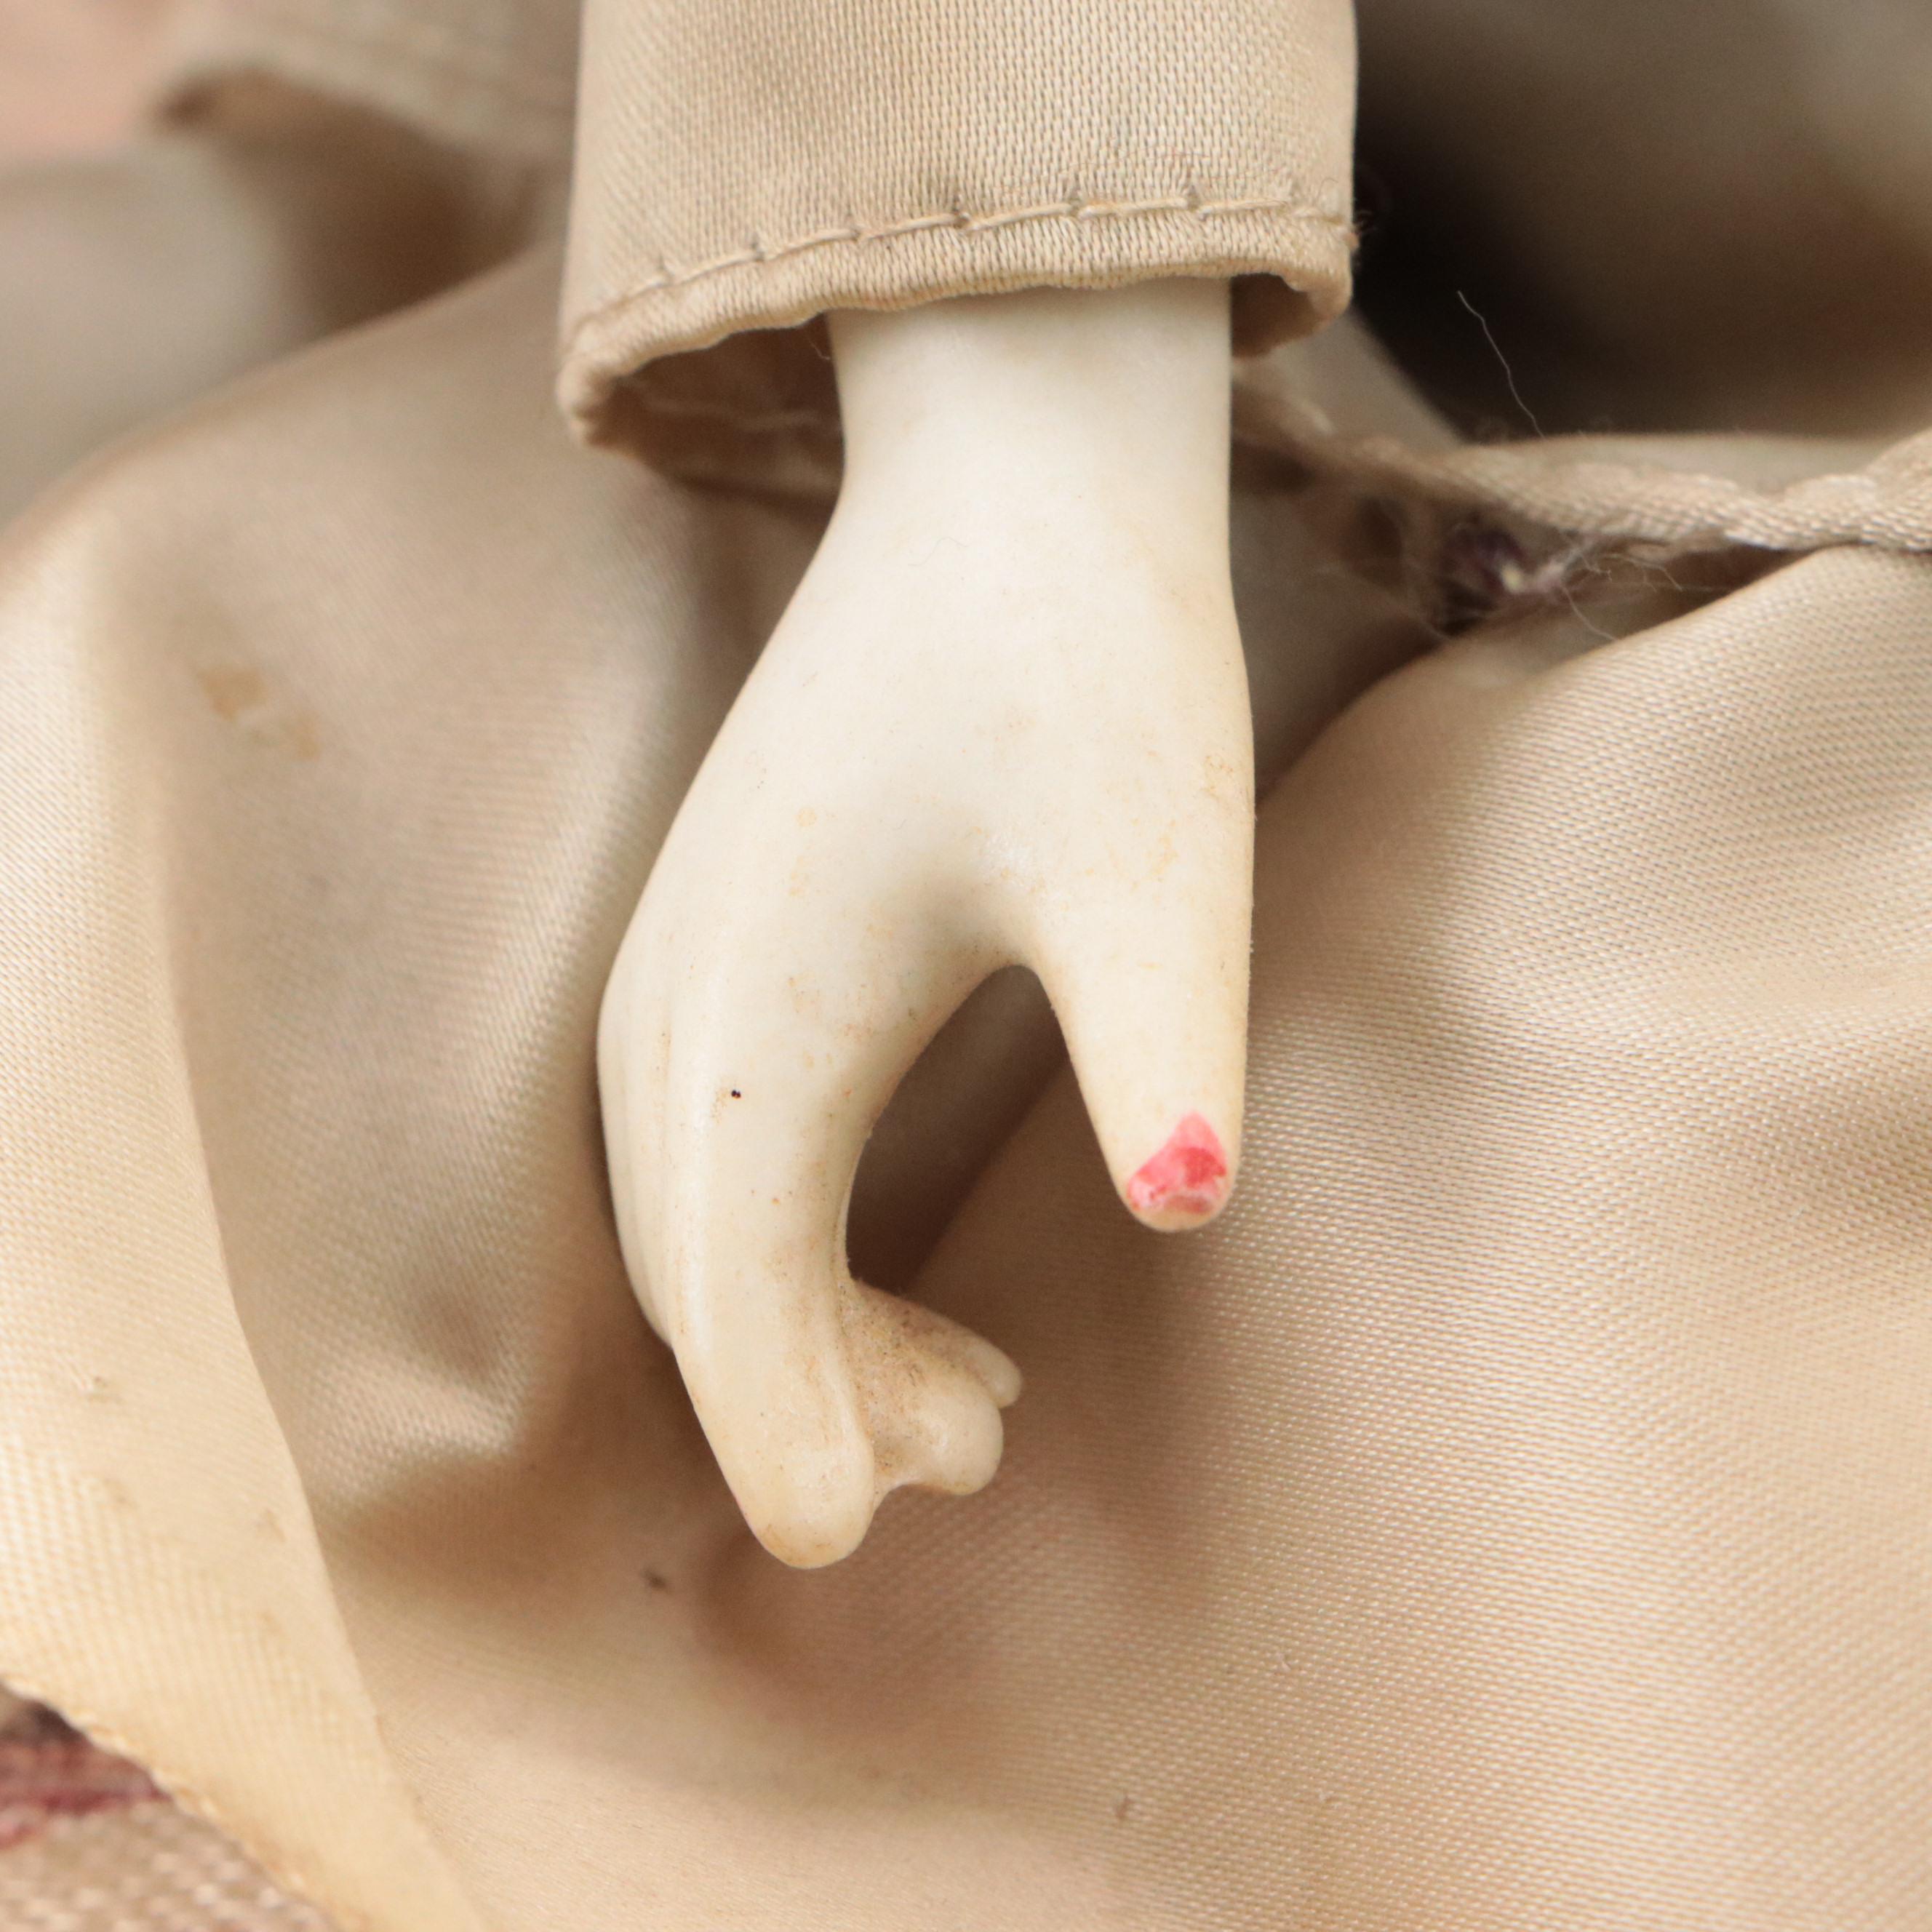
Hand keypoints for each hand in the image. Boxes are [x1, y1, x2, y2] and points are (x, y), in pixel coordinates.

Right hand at [600, 280, 1250, 1564]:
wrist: (1008, 487)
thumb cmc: (1082, 661)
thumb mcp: (1151, 863)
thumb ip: (1159, 1039)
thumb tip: (1183, 1206)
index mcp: (754, 1012)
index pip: (736, 1294)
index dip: (790, 1436)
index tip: (855, 1543)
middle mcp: (674, 1005)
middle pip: (704, 1283)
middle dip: (814, 1402)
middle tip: (979, 1450)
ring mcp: (676, 970)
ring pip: (697, 1227)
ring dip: (805, 1335)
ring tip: (964, 1399)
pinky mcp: (717, 943)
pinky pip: (711, 1155)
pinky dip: (787, 1252)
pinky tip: (896, 1279)